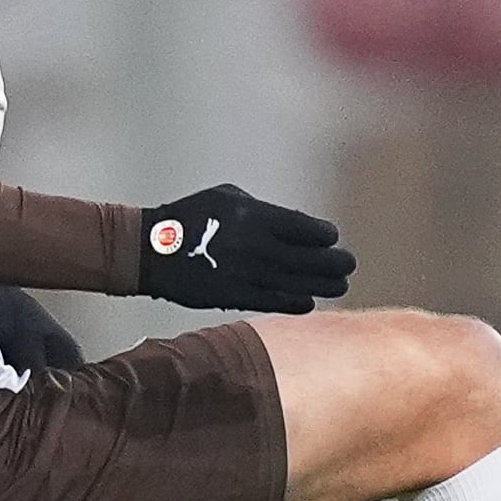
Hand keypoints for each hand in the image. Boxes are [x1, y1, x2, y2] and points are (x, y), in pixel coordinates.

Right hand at [136, 184, 354, 312]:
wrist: (152, 251)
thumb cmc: (192, 217)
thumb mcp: (227, 198)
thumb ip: (263, 210)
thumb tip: (295, 225)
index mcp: (255, 216)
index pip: (306, 228)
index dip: (325, 235)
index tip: (332, 237)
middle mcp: (256, 246)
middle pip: (311, 259)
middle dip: (335, 263)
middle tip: (347, 264)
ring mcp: (248, 274)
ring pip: (299, 283)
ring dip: (324, 285)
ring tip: (339, 285)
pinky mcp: (237, 297)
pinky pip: (277, 302)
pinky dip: (297, 302)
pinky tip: (309, 301)